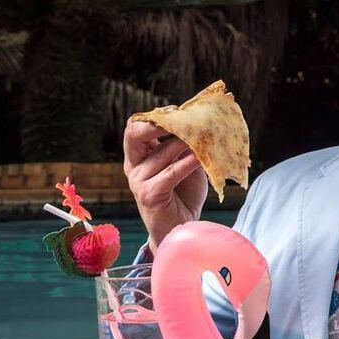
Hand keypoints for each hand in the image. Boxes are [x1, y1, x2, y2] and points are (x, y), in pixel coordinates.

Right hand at [123, 116, 207, 252]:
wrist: (182, 228)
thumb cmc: (184, 195)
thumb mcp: (185, 164)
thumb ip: (186, 147)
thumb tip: (202, 123)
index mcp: (139, 156)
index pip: (135, 127)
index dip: (153, 116)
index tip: (177, 109)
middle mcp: (134, 166)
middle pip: (133, 133)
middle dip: (157, 122)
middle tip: (180, 117)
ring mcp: (138, 181)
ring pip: (162, 153)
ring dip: (185, 143)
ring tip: (205, 136)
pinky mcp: (148, 195)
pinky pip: (171, 173)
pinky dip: (188, 163)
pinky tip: (202, 158)